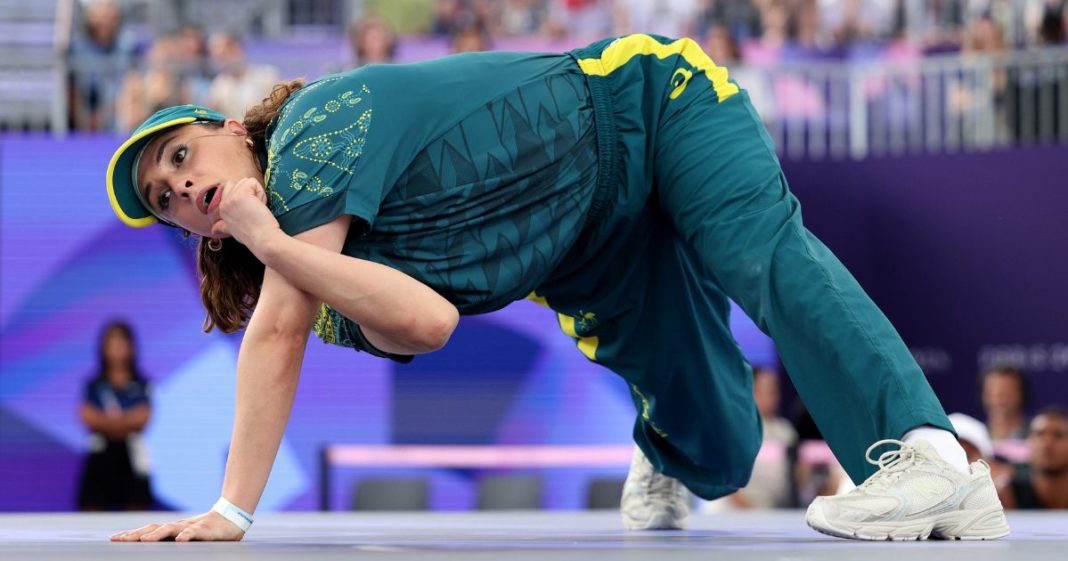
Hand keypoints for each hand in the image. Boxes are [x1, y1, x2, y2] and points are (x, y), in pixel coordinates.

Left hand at [111, 511, 244, 541]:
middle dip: (135, 534)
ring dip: (157, 534)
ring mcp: (190, 527)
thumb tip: (153, 546)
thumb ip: (172, 541)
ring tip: (145, 540)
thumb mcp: (186, 537)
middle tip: (118, 540)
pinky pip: (195, 532)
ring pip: (171, 529)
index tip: (114, 539)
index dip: (131, 534)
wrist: (231, 518)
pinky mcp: (205, 530)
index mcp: (172, 529)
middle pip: (153, 528)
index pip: (147, 530)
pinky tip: (181, 540)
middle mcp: (177, 526)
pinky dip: (187, 535)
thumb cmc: (207, 531)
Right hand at [211, 177, 279, 252]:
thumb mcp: (232, 230)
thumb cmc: (252, 235)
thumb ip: (222, 226)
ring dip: (256, 193)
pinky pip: (253, 182)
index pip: (230, 189)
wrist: (262, 240)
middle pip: (237, 183)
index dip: (244, 198)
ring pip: (246, 181)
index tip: (249, 213)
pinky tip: (260, 205)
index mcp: (221, 209)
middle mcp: (223, 202)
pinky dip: (260, 192)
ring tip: (257, 208)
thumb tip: (214, 230)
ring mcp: (231, 198)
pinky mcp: (242, 194)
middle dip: (249, 192)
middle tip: (254, 209)